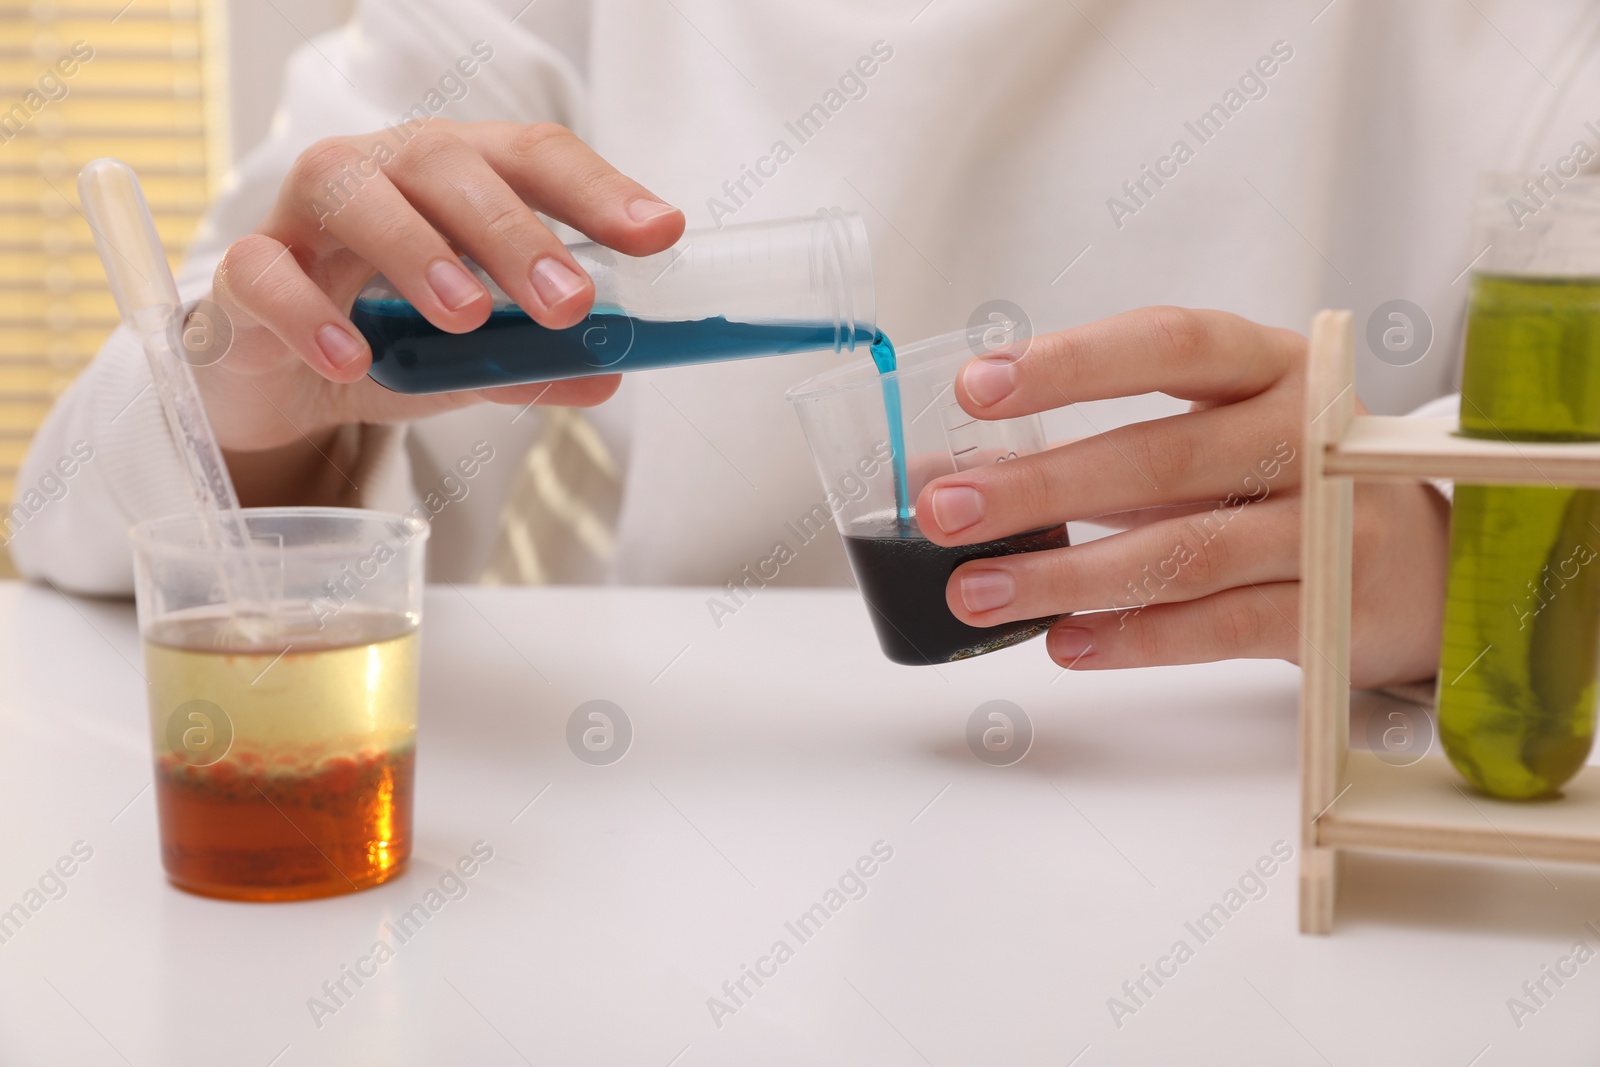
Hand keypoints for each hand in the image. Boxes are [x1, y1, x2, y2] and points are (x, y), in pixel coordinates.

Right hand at [198, 120, 684, 502]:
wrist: (271, 379)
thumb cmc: (380, 338)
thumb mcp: (468, 359)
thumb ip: (530, 362)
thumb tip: (611, 372)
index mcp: (453, 179)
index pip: (532, 159)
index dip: (597, 191)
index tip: (660, 233)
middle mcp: (382, 173)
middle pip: (450, 165)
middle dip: (516, 233)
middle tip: (569, 302)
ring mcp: (304, 215)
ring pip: (355, 194)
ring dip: (418, 252)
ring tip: (467, 316)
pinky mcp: (242, 273)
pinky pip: (265, 273)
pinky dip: (310, 314)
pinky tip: (354, 358)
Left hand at [916, 307, 1449, 688]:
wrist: (1425, 561)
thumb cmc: (1282, 480)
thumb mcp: (1206, 435)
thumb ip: (1093, 444)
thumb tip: (945, 473)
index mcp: (1268, 364)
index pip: (1167, 345)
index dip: (1071, 363)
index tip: (977, 385)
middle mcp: (1307, 433)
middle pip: (1161, 457)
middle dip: (1042, 487)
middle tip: (945, 512)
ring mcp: (1330, 525)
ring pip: (1184, 553)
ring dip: (1068, 576)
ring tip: (977, 592)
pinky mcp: (1335, 611)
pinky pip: (1220, 628)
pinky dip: (1136, 638)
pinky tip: (1064, 643)